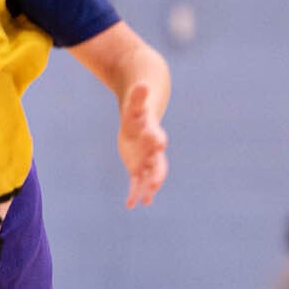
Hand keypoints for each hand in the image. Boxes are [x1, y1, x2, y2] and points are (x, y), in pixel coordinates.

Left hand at [117, 80, 167, 208]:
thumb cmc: (137, 112)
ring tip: (146, 199)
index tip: (157, 142)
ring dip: (148, 187)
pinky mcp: (138, 168)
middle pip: (157, 162)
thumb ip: (138, 97)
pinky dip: (135, 192)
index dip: (156, 138)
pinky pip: (137, 182)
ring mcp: (147, 160)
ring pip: (150, 176)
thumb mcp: (135, 105)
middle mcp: (153, 149)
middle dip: (156, 172)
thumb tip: (142, 84)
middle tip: (154, 184)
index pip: (156, 136)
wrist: (141, 122)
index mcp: (152, 132)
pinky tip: (131, 204)